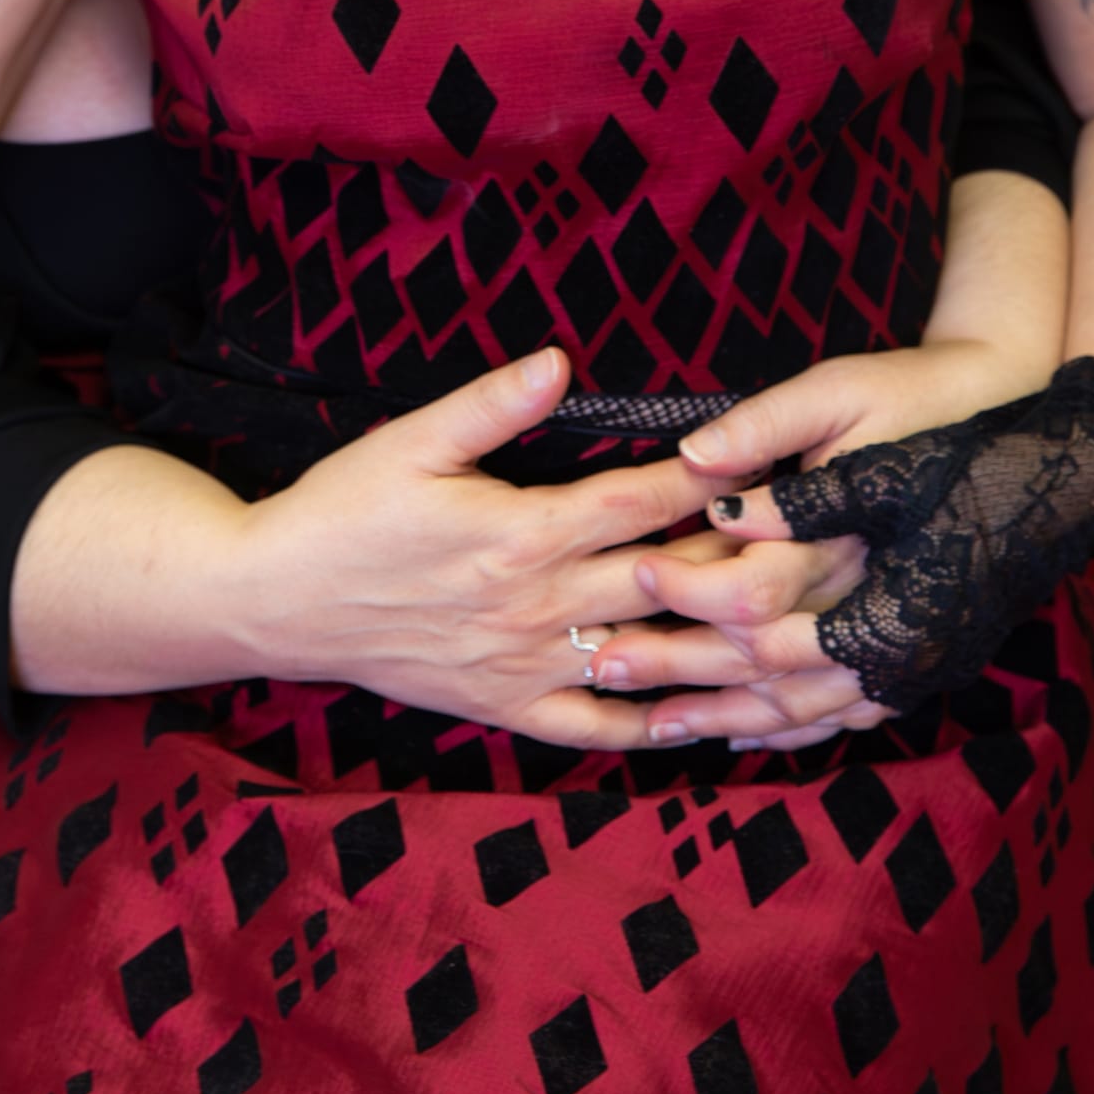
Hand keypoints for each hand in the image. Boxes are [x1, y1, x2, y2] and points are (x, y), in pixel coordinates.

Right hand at [228, 347, 756, 750]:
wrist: (276, 602)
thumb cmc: (341, 509)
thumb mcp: (409, 441)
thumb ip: (491, 404)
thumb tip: (562, 361)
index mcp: (521, 531)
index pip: (642, 500)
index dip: (711, 479)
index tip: (771, 459)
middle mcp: (537, 606)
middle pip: (666, 582)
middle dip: (742, 563)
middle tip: (818, 546)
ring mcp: (526, 666)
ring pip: (650, 664)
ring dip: (724, 651)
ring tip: (795, 633)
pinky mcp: (507, 708)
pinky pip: (599, 732)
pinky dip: (659, 729)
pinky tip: (712, 719)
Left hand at [592, 341, 1053, 747]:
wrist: (1047, 451)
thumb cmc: (937, 408)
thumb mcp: (849, 398)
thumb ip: (769, 431)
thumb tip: (691, 460)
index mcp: (873, 563)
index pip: (760, 597)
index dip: (690, 585)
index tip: (632, 565)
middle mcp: (896, 633)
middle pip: (768, 669)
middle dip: (682, 666)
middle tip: (601, 660)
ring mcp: (914, 660)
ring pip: (803, 710)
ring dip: (724, 714)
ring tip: (650, 722)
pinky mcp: (922, 664)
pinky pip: (845, 714)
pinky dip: (787, 727)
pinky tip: (737, 730)